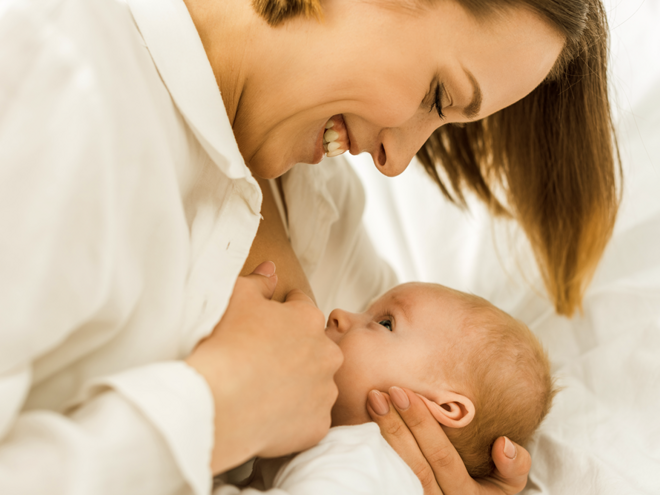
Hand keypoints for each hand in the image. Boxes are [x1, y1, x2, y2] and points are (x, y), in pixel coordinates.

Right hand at [186, 262, 342, 473]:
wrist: (221, 401)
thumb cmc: (227, 344)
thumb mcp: (237, 296)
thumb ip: (259, 280)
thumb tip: (271, 269)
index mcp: (309, 319)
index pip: (301, 307)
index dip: (281, 313)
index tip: (264, 324)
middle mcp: (327, 353)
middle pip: (314, 347)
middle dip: (295, 350)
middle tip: (265, 359)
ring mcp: (325, 391)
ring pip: (316, 383)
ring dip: (299, 384)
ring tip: (266, 390)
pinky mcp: (319, 424)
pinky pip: (310, 417)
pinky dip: (295, 416)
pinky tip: (271, 415)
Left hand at [367, 387, 530, 494]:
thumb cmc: (488, 490)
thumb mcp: (508, 483)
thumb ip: (514, 465)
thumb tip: (502, 444)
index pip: (441, 457)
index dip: (422, 424)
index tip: (405, 393)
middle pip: (414, 464)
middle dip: (395, 426)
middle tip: (380, 393)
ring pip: (395, 473)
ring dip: (383, 435)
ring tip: (372, 403)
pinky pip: (384, 481)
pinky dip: (374, 454)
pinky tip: (364, 428)